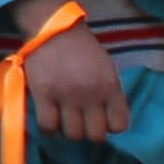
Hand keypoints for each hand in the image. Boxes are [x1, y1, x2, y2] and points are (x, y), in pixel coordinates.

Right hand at [20, 14, 125, 144]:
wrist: (53, 27)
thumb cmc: (81, 48)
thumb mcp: (106, 69)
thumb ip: (108, 93)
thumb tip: (105, 119)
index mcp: (110, 87)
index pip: (119, 126)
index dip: (108, 126)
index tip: (98, 119)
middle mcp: (91, 94)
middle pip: (95, 136)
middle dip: (87, 132)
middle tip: (79, 122)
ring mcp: (67, 95)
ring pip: (73, 135)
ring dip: (68, 131)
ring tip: (62, 120)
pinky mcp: (44, 94)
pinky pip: (48, 126)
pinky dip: (49, 129)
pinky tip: (48, 119)